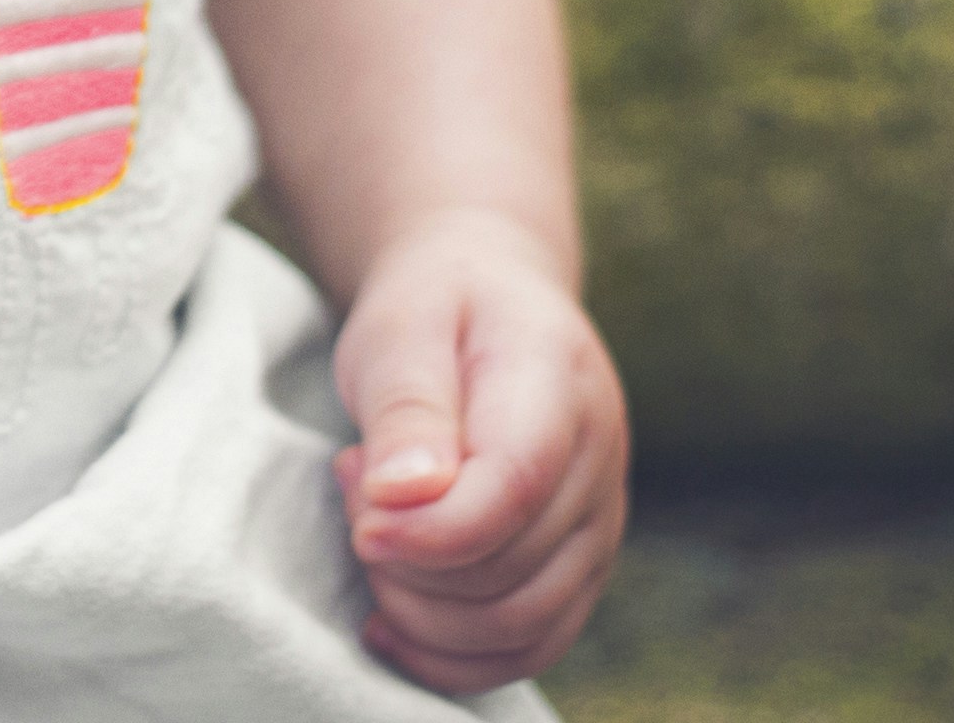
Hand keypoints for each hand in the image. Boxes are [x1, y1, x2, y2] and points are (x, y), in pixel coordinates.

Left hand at [328, 209, 630, 696]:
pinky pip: (528, 648)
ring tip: (372, 528)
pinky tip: (388, 618)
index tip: (360, 522)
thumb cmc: (434, 310)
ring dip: (420, 609)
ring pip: (519, 627)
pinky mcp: (579, 568)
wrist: (486, 298)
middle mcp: (600, 462)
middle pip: (510, 572)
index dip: (430, 532)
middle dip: (407, 561)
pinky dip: (451, 655)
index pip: (513, 489)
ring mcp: (599, 523)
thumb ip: (407, 408)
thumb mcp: (400, 328)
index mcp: (559, 382)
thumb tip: (407, 497)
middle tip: (353, 484)